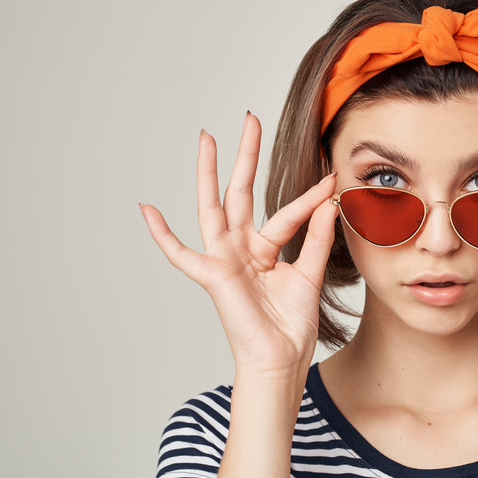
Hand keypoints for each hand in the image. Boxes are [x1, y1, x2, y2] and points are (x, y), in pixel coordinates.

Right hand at [139, 112, 337, 380]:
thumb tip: (329, 201)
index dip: (310, 197)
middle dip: (246, 156)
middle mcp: (242, 248)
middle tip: (249, 118)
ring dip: (208, 172)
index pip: (288, 213)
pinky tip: (146, 209)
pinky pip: (181, 254)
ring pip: (213, 206)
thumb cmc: (291, 325)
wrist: (280, 359)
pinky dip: (162, 234)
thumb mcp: (310, 274)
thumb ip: (317, 237)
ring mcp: (224, 258)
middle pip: (241, 192)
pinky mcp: (213, 275)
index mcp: (265, 249)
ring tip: (207, 138)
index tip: (331, 178)